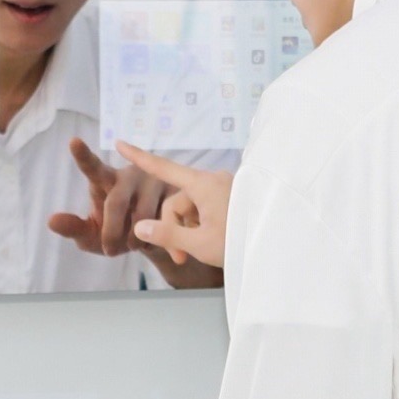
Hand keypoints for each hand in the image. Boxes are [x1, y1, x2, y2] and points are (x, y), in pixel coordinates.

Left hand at [46, 137, 166, 258]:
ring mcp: (156, 181)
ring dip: (136, 240)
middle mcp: (131, 174)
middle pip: (115, 203)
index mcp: (106, 179)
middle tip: (110, 251)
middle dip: (111, 232)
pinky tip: (162, 243)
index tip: (73, 142)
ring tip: (136, 245)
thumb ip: (74, 228)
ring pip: (143, 217)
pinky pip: (167, 222)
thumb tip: (50, 221)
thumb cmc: (118, 230)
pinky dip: (161, 241)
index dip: (83, 156)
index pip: (92, 168)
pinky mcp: (178, 193)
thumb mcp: (94, 233)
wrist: (157, 236)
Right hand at [119, 143, 233, 273]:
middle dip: (174, 228)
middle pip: (178, 201)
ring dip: (188, 230)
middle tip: (179, 256)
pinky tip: (210, 244)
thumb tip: (140, 227)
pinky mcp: (233, 198)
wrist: (278, 248)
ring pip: (192, 208)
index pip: (164, 168)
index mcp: (204, 184)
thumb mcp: (199, 243)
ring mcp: (225, 189)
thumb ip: (167, 234)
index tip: (119, 143)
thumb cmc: (239, 243)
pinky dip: (202, 226)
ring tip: (196, 253)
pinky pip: (207, 209)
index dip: (139, 157)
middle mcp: (214, 180)